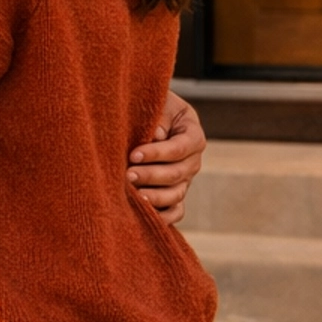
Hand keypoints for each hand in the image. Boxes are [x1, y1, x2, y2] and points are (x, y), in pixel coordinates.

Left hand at [127, 91, 204, 226]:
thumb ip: (159, 117)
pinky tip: (142, 214)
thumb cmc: (151, 108)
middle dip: (151, 176)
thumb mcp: (158, 104)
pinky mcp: (175, 195)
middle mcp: (192, 160)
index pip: (180, 148)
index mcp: (193, 135)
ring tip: (133, 195)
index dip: (157, 153)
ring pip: (176, 195)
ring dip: (154, 197)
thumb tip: (157, 135)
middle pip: (178, 174)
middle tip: (128, 175)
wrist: (147, 118)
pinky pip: (175, 212)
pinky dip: (163, 217)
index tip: (134, 155)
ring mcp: (185, 180)